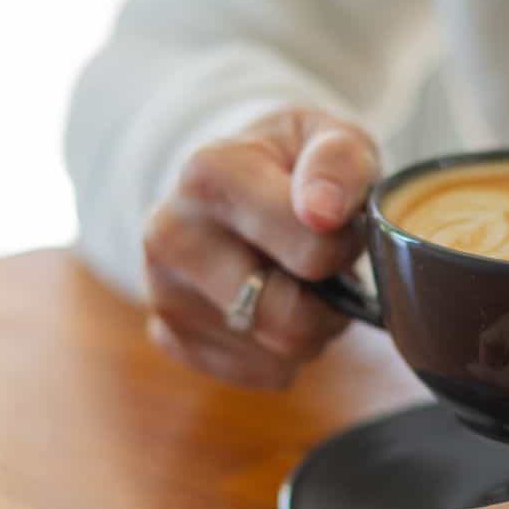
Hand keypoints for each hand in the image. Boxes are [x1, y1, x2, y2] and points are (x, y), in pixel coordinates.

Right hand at [143, 106, 379, 388]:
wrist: (228, 183)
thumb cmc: (291, 162)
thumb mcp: (327, 135)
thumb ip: (340, 159)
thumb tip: (323, 212)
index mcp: (209, 172)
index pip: (313, 251)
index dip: (344, 245)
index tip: (336, 223)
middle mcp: (171, 233)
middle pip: (290, 319)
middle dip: (328, 302)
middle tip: (326, 268)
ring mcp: (163, 290)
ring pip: (279, 353)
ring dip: (309, 328)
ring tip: (296, 281)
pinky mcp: (170, 335)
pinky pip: (260, 373)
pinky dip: (281, 352)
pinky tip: (269, 305)